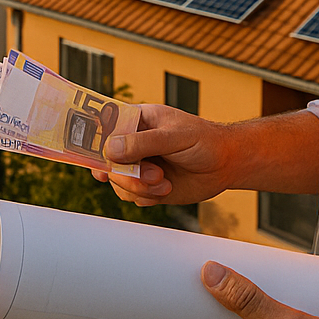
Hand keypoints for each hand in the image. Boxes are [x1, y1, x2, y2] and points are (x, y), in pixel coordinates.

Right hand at [91, 104, 236, 206]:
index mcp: (136, 120)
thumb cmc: (204, 141)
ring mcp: (138, 164)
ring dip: (138, 188)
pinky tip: (165, 189)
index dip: (93, 143)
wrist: (225, 165)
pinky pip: (130, 196)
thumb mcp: (175, 136)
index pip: (104, 128)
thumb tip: (109, 149)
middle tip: (154, 175)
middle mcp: (132, 142)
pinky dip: (146, 197)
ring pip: (117, 182)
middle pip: (107, 161)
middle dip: (127, 174)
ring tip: (164, 183)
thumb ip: (143, 142)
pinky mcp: (146, 185)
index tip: (95, 157)